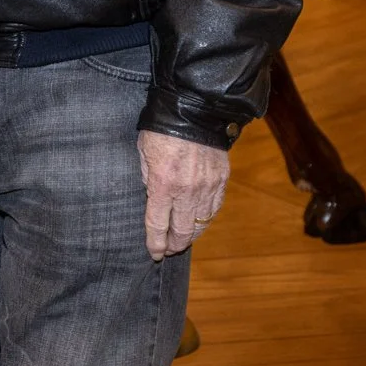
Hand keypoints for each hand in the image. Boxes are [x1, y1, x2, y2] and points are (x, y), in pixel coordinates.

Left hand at [138, 130, 230, 259]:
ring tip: (182, 240)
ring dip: (191, 235)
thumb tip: (154, 198)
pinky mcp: (221, 180)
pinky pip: (214, 209)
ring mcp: (207, 187)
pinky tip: (198, 222)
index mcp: (163, 184)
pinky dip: (205, 219)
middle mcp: (187, 191)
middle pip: (182, 230)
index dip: (156, 243)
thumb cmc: (161, 130)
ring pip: (201, 223)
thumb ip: (148, 179)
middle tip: (168, 250)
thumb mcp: (143, 153)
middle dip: (174, 244)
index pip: (158, 224)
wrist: (194, 111)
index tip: (154, 253)